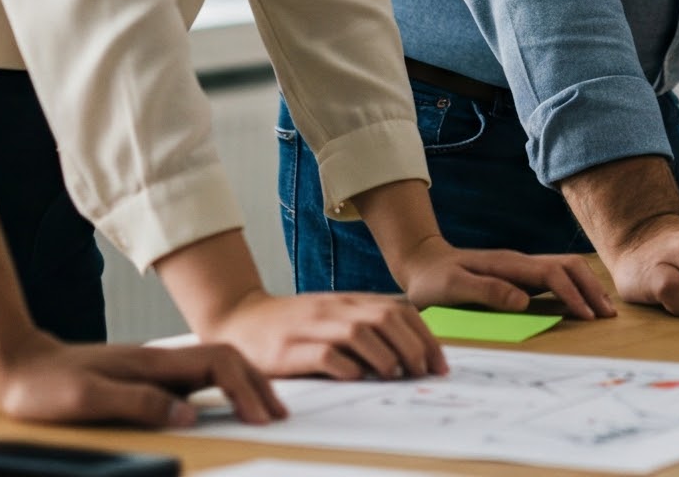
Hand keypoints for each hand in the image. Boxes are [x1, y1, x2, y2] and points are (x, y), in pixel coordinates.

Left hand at [0, 334, 284, 426]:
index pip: (218, 364)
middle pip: (226, 361)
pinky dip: (221, 390)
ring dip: (243, 385)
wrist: (20, 366)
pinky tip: (221, 407)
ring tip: (261, 410)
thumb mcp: (88, 398)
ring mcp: (154, 368)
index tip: (263, 416)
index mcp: (154, 363)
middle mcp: (161, 361)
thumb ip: (140, 402)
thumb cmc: (47, 386)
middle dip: (256, 385)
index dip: (246, 388)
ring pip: (214, 368)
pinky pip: (196, 381)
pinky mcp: (145, 379)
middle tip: (277, 416)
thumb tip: (189, 415)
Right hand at [201, 291, 444, 381]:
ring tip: (397, 374)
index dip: (423, 336)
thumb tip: (408, 353)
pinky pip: (323, 353)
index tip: (438, 363)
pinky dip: (344, 364)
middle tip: (424, 371)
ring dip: (384, 354)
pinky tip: (357, 377)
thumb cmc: (292, 325)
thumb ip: (364, 326)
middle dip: (412, 345)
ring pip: (359, 331)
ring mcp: (312, 326)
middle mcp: (335, 309)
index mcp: (349, 302)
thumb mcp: (332, 316)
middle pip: (385, 318)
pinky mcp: (289, 348)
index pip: (398, 311)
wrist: (239, 319)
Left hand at [396, 238, 614, 320]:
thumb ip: (487, 290)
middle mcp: (520, 262)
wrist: (422, 262)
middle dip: (590, 288)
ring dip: (586, 286)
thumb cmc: (434, 280)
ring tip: (602, 309)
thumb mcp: (453, 287)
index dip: (572, 293)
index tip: (587, 315)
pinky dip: (574, 287)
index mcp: (508, 264)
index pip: (551, 274)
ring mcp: (520, 267)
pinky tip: (581, 301)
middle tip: (608, 314)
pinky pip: (554, 277)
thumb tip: (524, 300)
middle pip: (567, 266)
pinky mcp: (519, 276)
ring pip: (564, 268)